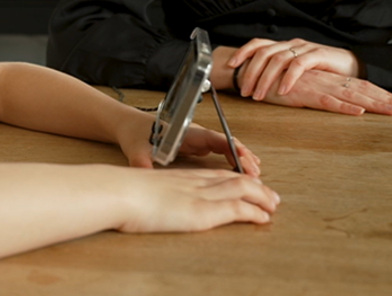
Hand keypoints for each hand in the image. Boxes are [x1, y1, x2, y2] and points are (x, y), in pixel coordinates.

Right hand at [115, 167, 277, 232]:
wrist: (117, 191)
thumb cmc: (120, 193)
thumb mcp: (138, 191)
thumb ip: (148, 196)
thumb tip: (141, 204)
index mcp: (180, 177)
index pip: (214, 174)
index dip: (234, 178)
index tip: (247, 183)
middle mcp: (194, 181)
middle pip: (233, 179)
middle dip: (255, 186)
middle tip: (271, 196)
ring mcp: (199, 194)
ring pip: (242, 190)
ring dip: (262, 197)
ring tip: (274, 205)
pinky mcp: (202, 210)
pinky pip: (237, 208)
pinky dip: (254, 211)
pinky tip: (264, 218)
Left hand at [117, 113, 260, 176]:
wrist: (129, 126)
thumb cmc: (134, 134)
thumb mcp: (136, 149)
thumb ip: (141, 162)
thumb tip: (143, 172)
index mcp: (185, 132)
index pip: (213, 138)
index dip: (230, 147)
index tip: (244, 157)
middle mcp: (195, 134)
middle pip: (225, 142)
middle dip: (242, 155)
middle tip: (256, 172)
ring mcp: (197, 140)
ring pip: (225, 147)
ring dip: (240, 158)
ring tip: (256, 173)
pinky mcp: (195, 146)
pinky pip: (219, 152)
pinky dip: (232, 160)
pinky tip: (242, 171)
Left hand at [227, 38, 360, 99]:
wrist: (352, 65)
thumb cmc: (321, 71)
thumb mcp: (296, 71)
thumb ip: (280, 72)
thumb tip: (256, 83)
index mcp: (284, 46)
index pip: (258, 44)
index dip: (242, 52)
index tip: (230, 66)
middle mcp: (291, 44)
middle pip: (263, 53)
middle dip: (250, 72)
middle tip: (245, 92)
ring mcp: (304, 48)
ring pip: (278, 59)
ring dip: (265, 78)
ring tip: (259, 95)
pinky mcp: (318, 55)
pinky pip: (298, 65)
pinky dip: (288, 78)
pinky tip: (282, 91)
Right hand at [242, 68, 391, 115]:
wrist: (252, 73)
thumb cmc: (275, 83)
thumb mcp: (304, 90)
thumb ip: (320, 94)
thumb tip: (338, 103)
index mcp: (330, 80)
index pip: (363, 86)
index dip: (384, 95)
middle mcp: (328, 81)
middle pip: (365, 90)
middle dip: (388, 100)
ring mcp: (318, 87)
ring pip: (353, 97)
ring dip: (375, 105)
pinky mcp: (305, 94)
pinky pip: (328, 102)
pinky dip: (345, 108)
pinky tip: (359, 113)